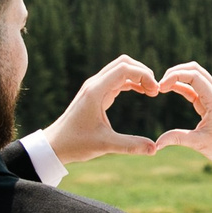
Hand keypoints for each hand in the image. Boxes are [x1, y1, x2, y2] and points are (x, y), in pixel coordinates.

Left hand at [43, 55, 166, 164]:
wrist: (55, 144)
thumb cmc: (76, 143)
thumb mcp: (105, 145)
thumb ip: (130, 145)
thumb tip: (154, 149)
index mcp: (96, 91)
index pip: (124, 68)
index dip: (143, 75)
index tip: (155, 92)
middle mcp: (94, 84)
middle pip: (123, 63)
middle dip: (142, 72)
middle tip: (155, 90)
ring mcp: (94, 87)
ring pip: (120, 69)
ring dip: (137, 76)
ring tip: (152, 92)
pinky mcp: (96, 93)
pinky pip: (116, 79)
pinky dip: (131, 82)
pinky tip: (142, 92)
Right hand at [154, 62, 211, 167]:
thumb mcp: (199, 143)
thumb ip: (177, 138)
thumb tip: (156, 144)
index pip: (195, 76)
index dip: (175, 76)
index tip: (160, 87)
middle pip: (195, 69)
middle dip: (176, 72)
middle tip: (159, 84)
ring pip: (196, 75)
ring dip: (179, 77)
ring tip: (162, 87)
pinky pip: (196, 87)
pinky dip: (183, 86)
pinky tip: (169, 89)